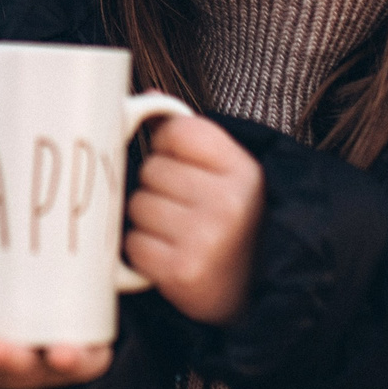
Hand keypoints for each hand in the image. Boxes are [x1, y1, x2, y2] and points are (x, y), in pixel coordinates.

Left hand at [123, 115, 262, 325]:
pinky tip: (170, 255)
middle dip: (158, 186)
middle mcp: (228, 202)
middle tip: (184, 208)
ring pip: (137, 204)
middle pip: (150, 169)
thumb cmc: (234, 223)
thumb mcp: (230, 172)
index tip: (183, 166)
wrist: (254, 292)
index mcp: (242, 170)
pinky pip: (133, 243)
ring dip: (148, 219)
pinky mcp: (182, 272)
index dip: (168, 147)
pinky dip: (144, 251)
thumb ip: (191, 133)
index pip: (176, 131)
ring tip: (178, 232)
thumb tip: (146, 96)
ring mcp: (205, 238)